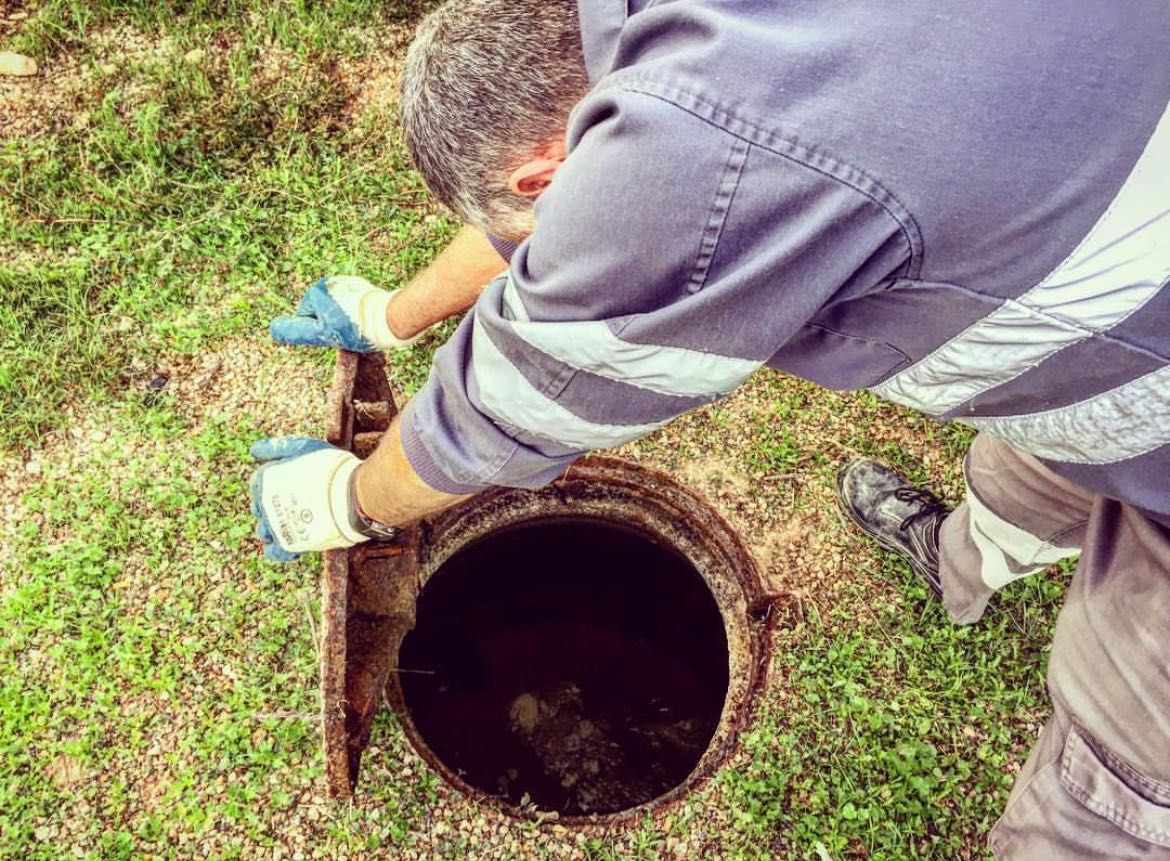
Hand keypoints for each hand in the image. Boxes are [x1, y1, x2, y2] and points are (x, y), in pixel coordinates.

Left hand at [249, 437, 368, 560]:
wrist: (351, 497)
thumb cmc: (332, 469)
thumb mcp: (306, 447)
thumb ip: (279, 448)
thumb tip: (255, 449)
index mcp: (264, 479)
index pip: (257, 484)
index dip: (272, 486)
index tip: (288, 486)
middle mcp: (263, 503)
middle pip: (260, 507)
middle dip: (272, 507)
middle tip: (294, 504)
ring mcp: (274, 525)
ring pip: (265, 530)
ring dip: (275, 527)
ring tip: (296, 523)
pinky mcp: (287, 544)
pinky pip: (276, 551)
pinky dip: (280, 549)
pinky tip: (294, 544)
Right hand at [269, 276, 421, 351]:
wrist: (387, 318)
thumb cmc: (354, 327)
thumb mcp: (322, 333)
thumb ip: (297, 331)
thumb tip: (273, 329)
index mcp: (316, 291)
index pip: (306, 317)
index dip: (318, 330)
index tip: (334, 333)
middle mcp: (329, 283)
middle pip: (322, 312)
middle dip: (331, 323)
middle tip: (347, 332)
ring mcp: (346, 283)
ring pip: (337, 308)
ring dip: (344, 318)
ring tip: (358, 325)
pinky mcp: (361, 287)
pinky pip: (351, 303)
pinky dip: (355, 312)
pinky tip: (365, 318)